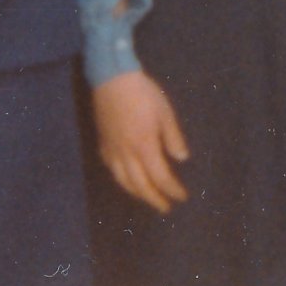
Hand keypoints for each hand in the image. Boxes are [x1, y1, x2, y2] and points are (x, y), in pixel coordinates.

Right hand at [92, 70, 189, 211]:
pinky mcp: (103, 144)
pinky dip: (121, 180)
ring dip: (137, 194)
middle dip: (154, 199)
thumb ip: (173, 137)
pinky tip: (126, 180)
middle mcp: (126, 154)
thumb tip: (182, 158)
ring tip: (148, 199)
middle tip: (165, 208)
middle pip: (141, 185)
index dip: (172, 189)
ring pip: (123, 181)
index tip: (182, 196)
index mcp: (144, 146)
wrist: (111, 78)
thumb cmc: (142, 93)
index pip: (160, 177)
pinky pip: (111, 170)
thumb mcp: (165, 112)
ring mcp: (112, 150)